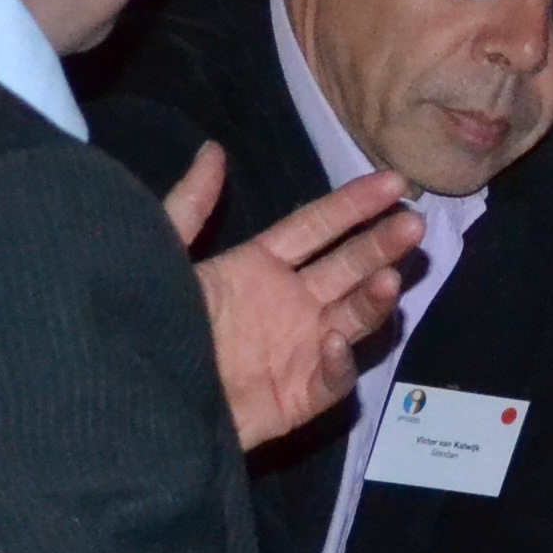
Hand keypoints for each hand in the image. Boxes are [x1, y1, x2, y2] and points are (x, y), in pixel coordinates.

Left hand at [166, 147, 420, 450]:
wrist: (137, 404)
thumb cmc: (151, 326)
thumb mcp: (161, 257)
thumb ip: (189, 205)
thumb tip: (213, 149)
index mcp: (258, 267)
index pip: (317, 226)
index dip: (354, 203)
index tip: (395, 182)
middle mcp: (289, 304)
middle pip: (348, 266)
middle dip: (383, 244)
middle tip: (415, 223)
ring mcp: (300, 349)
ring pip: (354, 316)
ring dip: (376, 296)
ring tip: (392, 278)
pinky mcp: (301, 396)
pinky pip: (334, 376)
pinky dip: (340, 360)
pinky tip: (334, 341)